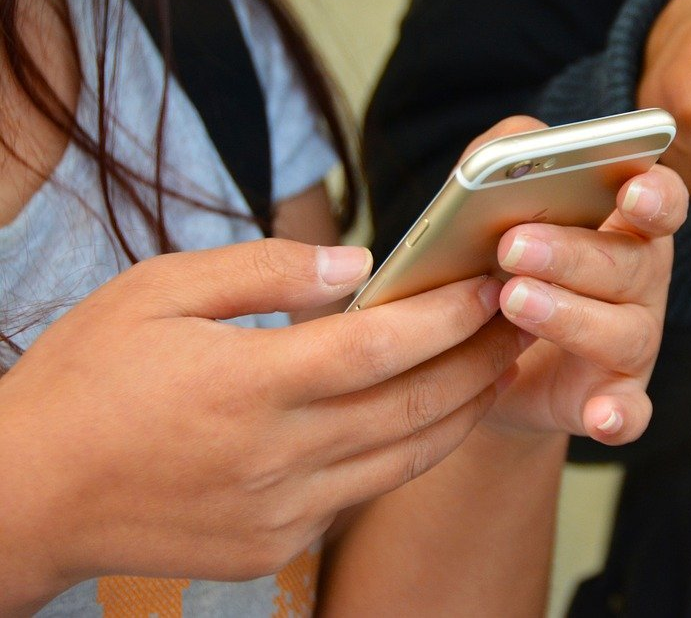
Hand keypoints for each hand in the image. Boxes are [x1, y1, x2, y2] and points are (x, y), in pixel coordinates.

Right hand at [0, 239, 521, 609]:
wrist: (24, 498)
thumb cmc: (84, 381)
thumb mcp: (156, 291)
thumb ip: (263, 270)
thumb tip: (356, 264)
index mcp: (248, 385)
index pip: (382, 346)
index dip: (448, 315)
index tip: (489, 284)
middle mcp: (276, 457)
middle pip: (414, 406)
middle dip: (480, 360)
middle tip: (521, 319)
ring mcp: (280, 511)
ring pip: (404, 458)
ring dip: (462, 411)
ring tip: (498, 367)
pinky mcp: (275, 546)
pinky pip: (363, 492)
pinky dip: (407, 451)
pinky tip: (427, 417)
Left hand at [452, 117, 687, 446]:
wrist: (479, 357)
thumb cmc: (498, 262)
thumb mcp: (492, 203)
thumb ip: (504, 157)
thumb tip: (520, 142)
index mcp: (625, 224)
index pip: (661, 200)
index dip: (653, 194)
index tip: (629, 191)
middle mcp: (642, 282)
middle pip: (631, 263)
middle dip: (573, 253)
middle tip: (513, 245)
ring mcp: (634, 344)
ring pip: (624, 331)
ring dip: (571, 316)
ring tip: (513, 300)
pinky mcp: (613, 399)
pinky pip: (630, 412)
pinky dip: (620, 416)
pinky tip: (600, 417)